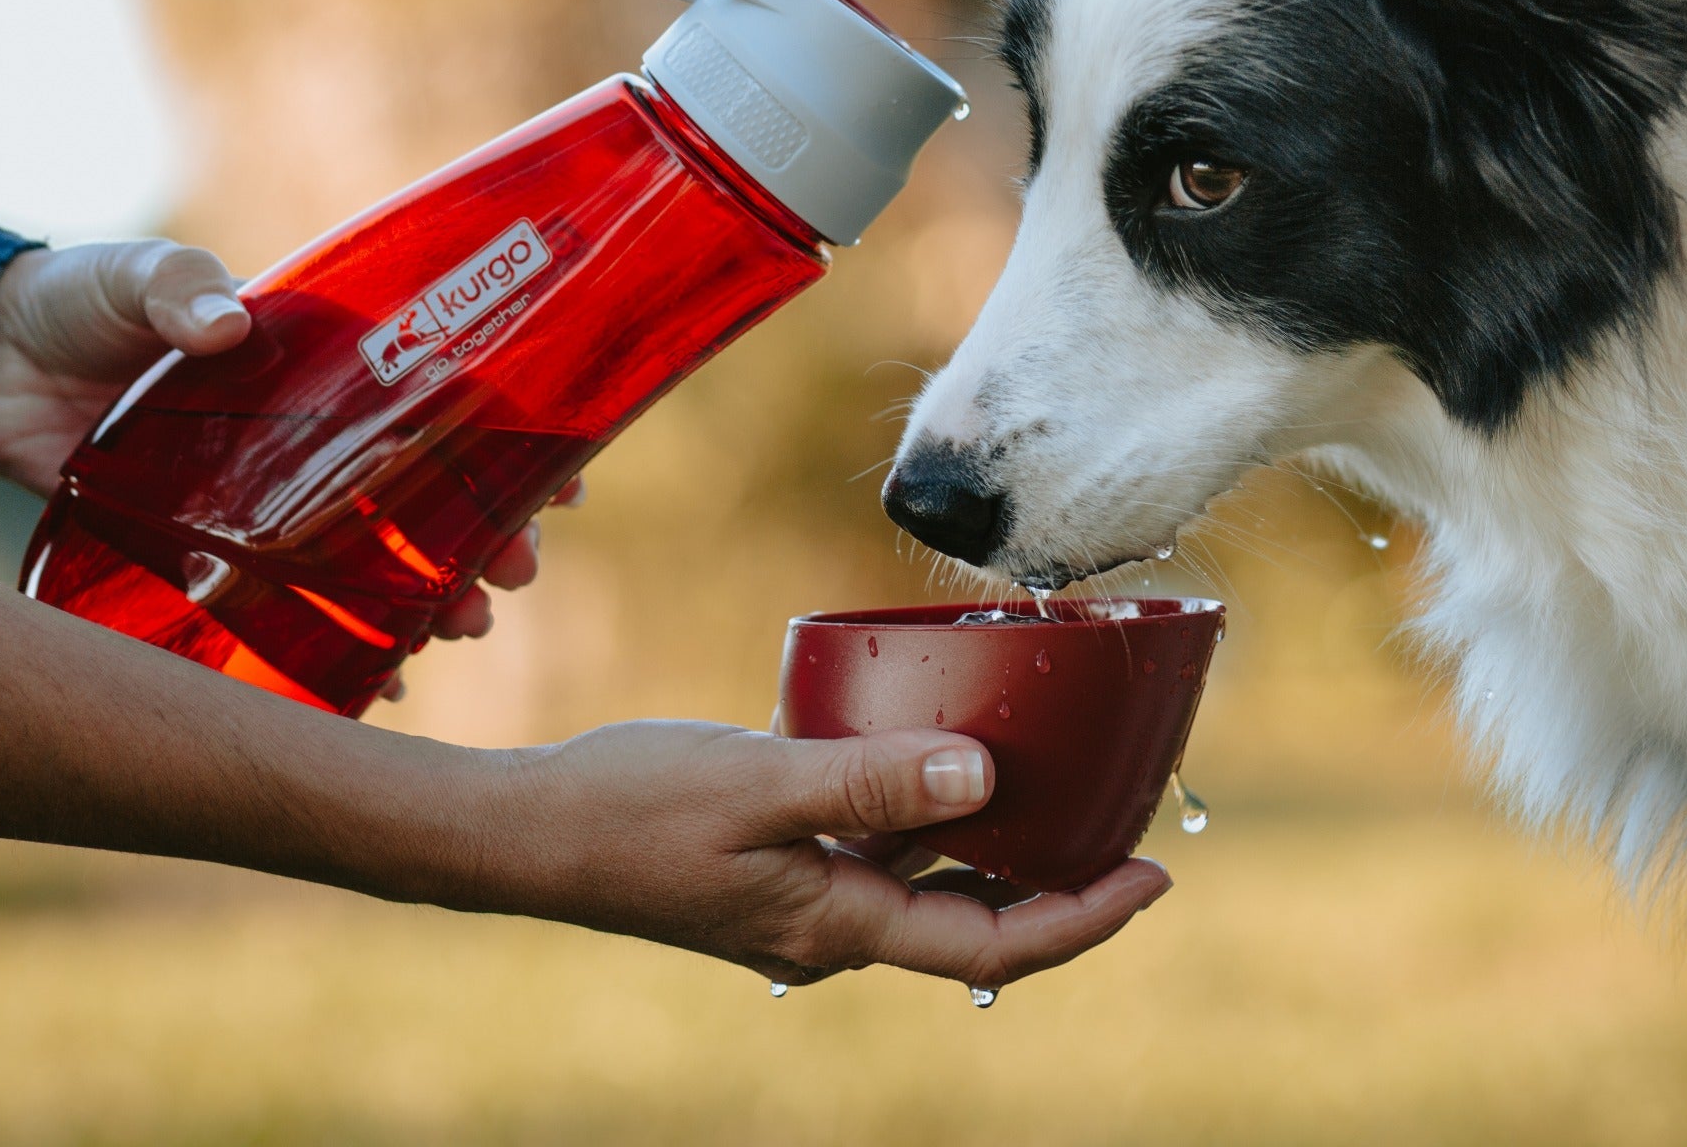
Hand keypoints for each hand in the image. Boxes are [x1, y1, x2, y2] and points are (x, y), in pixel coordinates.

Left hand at [0, 243, 564, 636]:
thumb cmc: (81, 302)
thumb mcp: (139, 276)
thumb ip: (182, 291)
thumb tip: (224, 324)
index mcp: (317, 365)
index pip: (437, 397)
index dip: (509, 432)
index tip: (565, 471)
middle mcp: (307, 441)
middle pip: (422, 493)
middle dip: (484, 534)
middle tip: (517, 574)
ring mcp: (260, 505)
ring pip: (369, 559)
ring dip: (426, 595)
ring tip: (461, 630)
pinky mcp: (200, 555)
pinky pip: (282, 614)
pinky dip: (331, 649)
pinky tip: (377, 683)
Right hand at [483, 720, 1169, 992]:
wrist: (530, 833)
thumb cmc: (632, 808)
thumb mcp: (758, 783)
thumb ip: (868, 781)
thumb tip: (982, 777)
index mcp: (836, 928)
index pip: (991, 944)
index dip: (1082, 917)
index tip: (1156, 874)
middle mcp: (831, 927)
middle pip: (973, 918)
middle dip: (1057, 877)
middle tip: (1128, 816)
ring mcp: (802, 899)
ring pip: (927, 878)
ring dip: (993, 837)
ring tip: (1058, 774)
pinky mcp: (777, 862)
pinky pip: (876, 842)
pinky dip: (924, 805)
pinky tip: (936, 742)